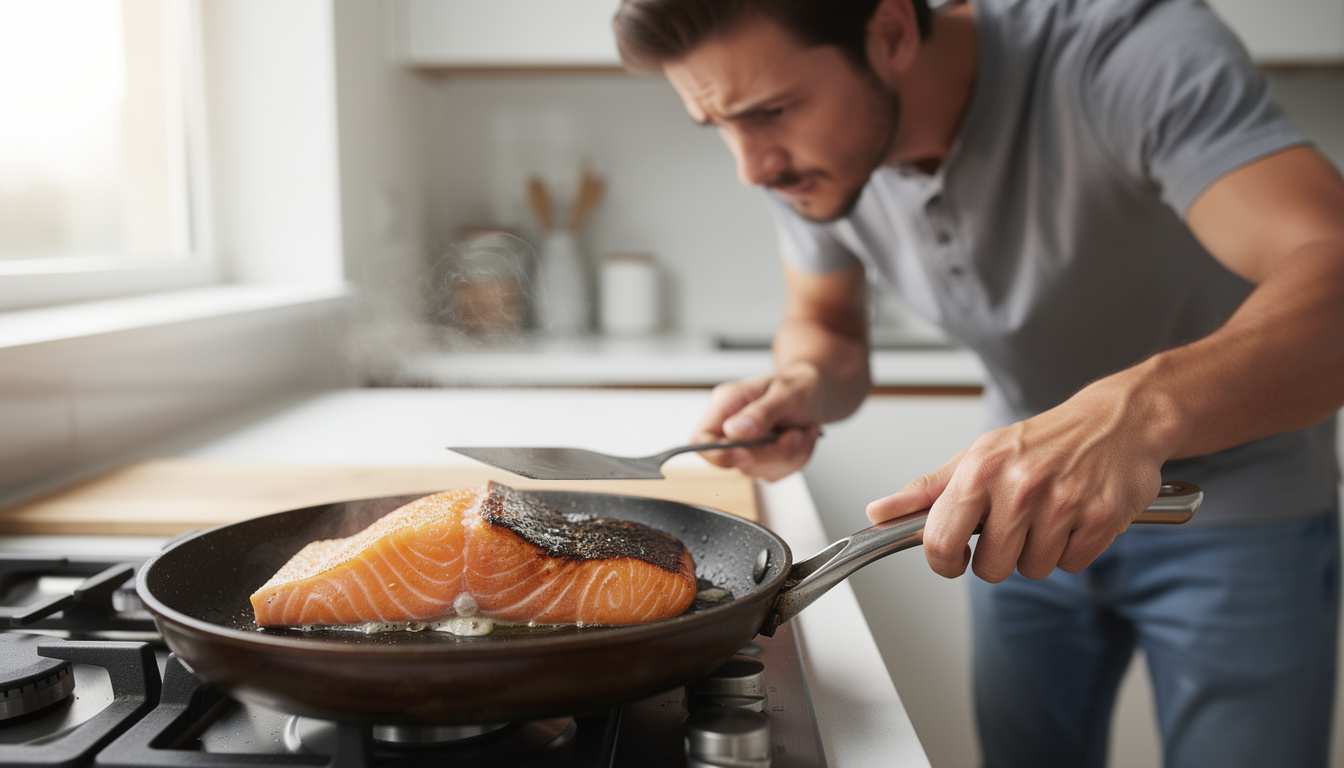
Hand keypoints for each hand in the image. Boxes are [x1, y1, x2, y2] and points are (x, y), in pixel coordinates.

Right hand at [691, 368, 824, 480]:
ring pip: (759, 471)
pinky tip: (800, 438)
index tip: (745, 456)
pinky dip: (795, 460)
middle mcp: (731, 427)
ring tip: (800, 431)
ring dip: (788, 456)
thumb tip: (735, 431)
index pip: (700, 439)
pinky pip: (775, 474)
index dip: (717, 455)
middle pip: (734, 462)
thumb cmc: (798, 385)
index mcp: (727, 404)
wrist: (814, 393)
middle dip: (771, 454)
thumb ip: (761, 412)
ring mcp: (745, 446)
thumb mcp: (787, 393)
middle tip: (795, 433)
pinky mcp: (761, 460)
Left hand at [866, 386, 1166, 581]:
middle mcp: (1019, 485)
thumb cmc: (1040, 442)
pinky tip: (1074, 517)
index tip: (956, 556)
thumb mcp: (976, 456)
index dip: (945, 561)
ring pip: (1033, 570)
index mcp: (980, 470)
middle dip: (999, 557)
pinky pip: (1072, 564)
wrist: (1115, 421)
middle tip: (1014, 524)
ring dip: (1039, 552)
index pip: (939, 543)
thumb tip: (879, 513)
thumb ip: (927, 491)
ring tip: (1048, 515)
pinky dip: (1072, 549)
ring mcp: (1062, 502)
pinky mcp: (1100, 518)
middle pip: (991, 570)